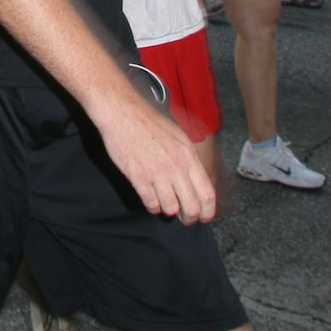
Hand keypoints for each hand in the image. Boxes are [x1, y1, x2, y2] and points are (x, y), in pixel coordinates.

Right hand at [93, 81, 215, 223]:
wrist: (122, 112)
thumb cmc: (149, 122)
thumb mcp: (179, 136)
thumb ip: (189, 160)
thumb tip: (197, 182)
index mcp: (189, 156)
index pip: (208, 195)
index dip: (207, 212)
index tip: (203, 216)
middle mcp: (176, 167)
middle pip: (192, 208)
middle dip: (189, 218)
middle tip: (184, 217)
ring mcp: (157, 173)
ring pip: (171, 209)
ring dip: (169, 210)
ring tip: (164, 203)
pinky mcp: (138, 177)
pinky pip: (151, 204)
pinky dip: (152, 206)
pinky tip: (151, 199)